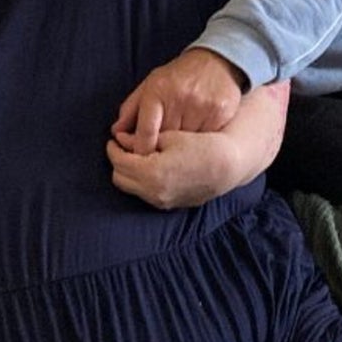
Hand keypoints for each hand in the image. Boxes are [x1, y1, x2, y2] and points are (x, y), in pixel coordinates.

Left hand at [107, 81, 289, 207]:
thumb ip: (141, 138)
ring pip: (131, 189)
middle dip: (118, 162)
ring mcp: (161, 202)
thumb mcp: (170, 136)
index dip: (114, 148)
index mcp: (151, 172)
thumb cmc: (201, 145)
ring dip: (129, 173)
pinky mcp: (169, 205)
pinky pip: (145, 194)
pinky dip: (141, 181)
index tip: (115, 138)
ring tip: (137, 156)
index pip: (120, 161)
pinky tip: (151, 166)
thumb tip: (120, 137)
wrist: (227, 166)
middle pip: (120, 178)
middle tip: (123, 146)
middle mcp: (153, 192)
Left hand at [111, 48, 244, 153]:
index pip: (146, 131)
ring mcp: (202, 105)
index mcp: (158, 91)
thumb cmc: (178, 76)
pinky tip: (199, 138)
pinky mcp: (220, 112)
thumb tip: (117, 132)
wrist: (214, 60)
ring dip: (182, 147)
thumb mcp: (150, 85)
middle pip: (166, 139)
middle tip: (160, 151)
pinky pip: (206, 138)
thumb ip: (131, 108)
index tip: (138, 160)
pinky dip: (200, 142)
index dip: (139, 150)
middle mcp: (180, 97)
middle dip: (160, 148)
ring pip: (187, 142)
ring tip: (181, 144)